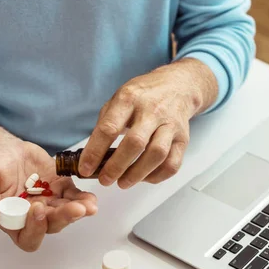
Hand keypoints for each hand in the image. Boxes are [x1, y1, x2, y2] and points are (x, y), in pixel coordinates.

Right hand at [0, 120, 97, 251]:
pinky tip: (90, 197)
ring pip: (65, 213)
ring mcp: (49, 203)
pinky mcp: (60, 189)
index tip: (37, 207)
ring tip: (89, 205)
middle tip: (76, 209)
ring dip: (79, 210)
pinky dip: (83, 198)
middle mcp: (32, 216)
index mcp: (11, 219)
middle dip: (64, 217)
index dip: (35, 228)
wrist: (4, 147)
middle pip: (51, 225)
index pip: (26, 236)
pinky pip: (74, 197)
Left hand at [78, 58, 217, 187]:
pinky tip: (144, 177)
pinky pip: (172, 164)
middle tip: (105, 180)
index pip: (109, 128)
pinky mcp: (183, 139)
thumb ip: (106, 123)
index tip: (85, 168)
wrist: (177, 86)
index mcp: (129, 99)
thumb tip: (91, 154)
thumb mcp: (118, 99)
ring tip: (123, 182)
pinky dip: (157, 176)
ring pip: (157, 155)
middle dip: (117, 166)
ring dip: (137, 174)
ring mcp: (170, 125)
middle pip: (135, 143)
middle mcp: (152, 111)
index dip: (95, 152)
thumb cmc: (143, 96)